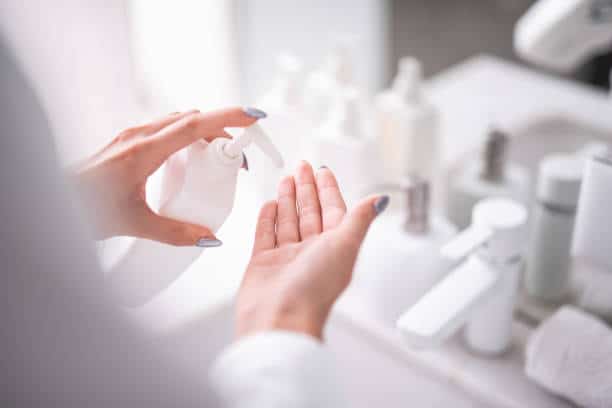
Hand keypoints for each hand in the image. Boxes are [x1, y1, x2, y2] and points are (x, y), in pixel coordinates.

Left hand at [72, 107, 264, 244]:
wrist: (50, 199)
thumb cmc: (83, 207)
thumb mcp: (134, 224)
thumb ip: (175, 233)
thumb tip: (208, 237)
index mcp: (144, 151)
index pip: (195, 124)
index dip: (228, 117)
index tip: (253, 118)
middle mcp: (140, 135)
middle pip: (193, 119)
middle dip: (223, 130)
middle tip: (237, 157)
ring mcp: (133, 135)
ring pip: (180, 121)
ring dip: (205, 132)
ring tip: (218, 159)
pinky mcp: (129, 140)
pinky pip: (167, 128)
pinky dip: (187, 137)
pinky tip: (190, 162)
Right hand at [236, 161, 389, 339]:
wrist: (280, 319)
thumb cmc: (314, 290)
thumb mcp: (344, 246)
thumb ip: (359, 219)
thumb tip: (381, 200)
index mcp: (334, 246)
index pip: (333, 210)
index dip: (329, 189)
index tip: (323, 170)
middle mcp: (311, 251)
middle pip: (310, 211)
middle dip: (307, 188)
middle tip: (302, 166)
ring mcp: (287, 256)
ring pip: (289, 220)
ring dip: (288, 199)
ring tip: (286, 178)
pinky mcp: (264, 262)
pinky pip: (266, 234)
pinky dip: (268, 219)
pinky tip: (270, 205)